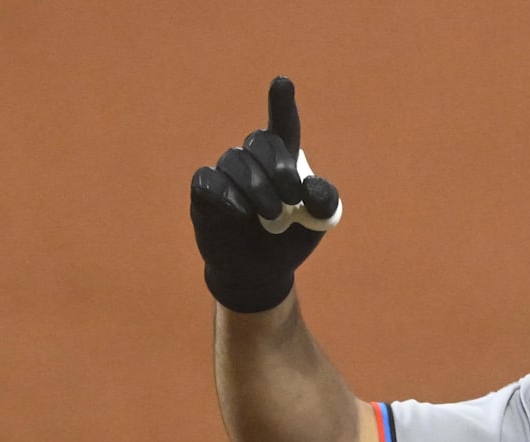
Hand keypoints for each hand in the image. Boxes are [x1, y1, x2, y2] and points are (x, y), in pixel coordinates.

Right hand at [190, 77, 342, 312]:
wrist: (260, 272)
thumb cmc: (289, 239)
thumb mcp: (318, 222)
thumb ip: (325, 200)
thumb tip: (312, 185)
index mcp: (283, 160)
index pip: (283, 126)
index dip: (281, 104)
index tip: (282, 83)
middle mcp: (252, 160)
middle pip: (260, 141)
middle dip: (279, 168)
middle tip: (292, 198)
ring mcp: (225, 173)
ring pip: (234, 161)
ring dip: (257, 188)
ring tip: (271, 216)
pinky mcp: (204, 192)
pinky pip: (209, 180)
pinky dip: (228, 196)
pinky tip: (242, 215)